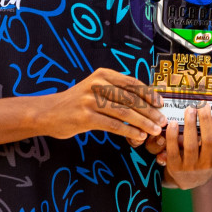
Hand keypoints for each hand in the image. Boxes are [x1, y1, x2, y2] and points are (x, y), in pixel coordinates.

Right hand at [44, 68, 165, 145]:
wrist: (48, 112)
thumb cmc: (77, 102)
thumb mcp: (95, 88)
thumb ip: (116, 90)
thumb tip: (145, 101)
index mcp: (103, 74)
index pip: (133, 83)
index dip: (149, 95)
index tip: (161, 105)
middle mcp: (98, 84)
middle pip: (131, 99)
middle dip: (150, 112)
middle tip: (162, 121)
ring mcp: (91, 101)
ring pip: (125, 112)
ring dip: (143, 123)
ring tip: (154, 131)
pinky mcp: (86, 117)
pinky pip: (114, 125)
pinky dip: (129, 132)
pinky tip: (138, 136)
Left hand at [160, 104, 211, 188]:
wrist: (188, 179)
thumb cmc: (205, 158)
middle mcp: (207, 165)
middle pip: (208, 140)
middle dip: (205, 120)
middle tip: (202, 105)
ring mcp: (191, 167)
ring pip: (191, 144)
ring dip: (190, 124)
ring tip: (190, 109)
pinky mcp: (175, 167)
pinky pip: (173, 150)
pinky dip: (172, 136)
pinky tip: (173, 123)